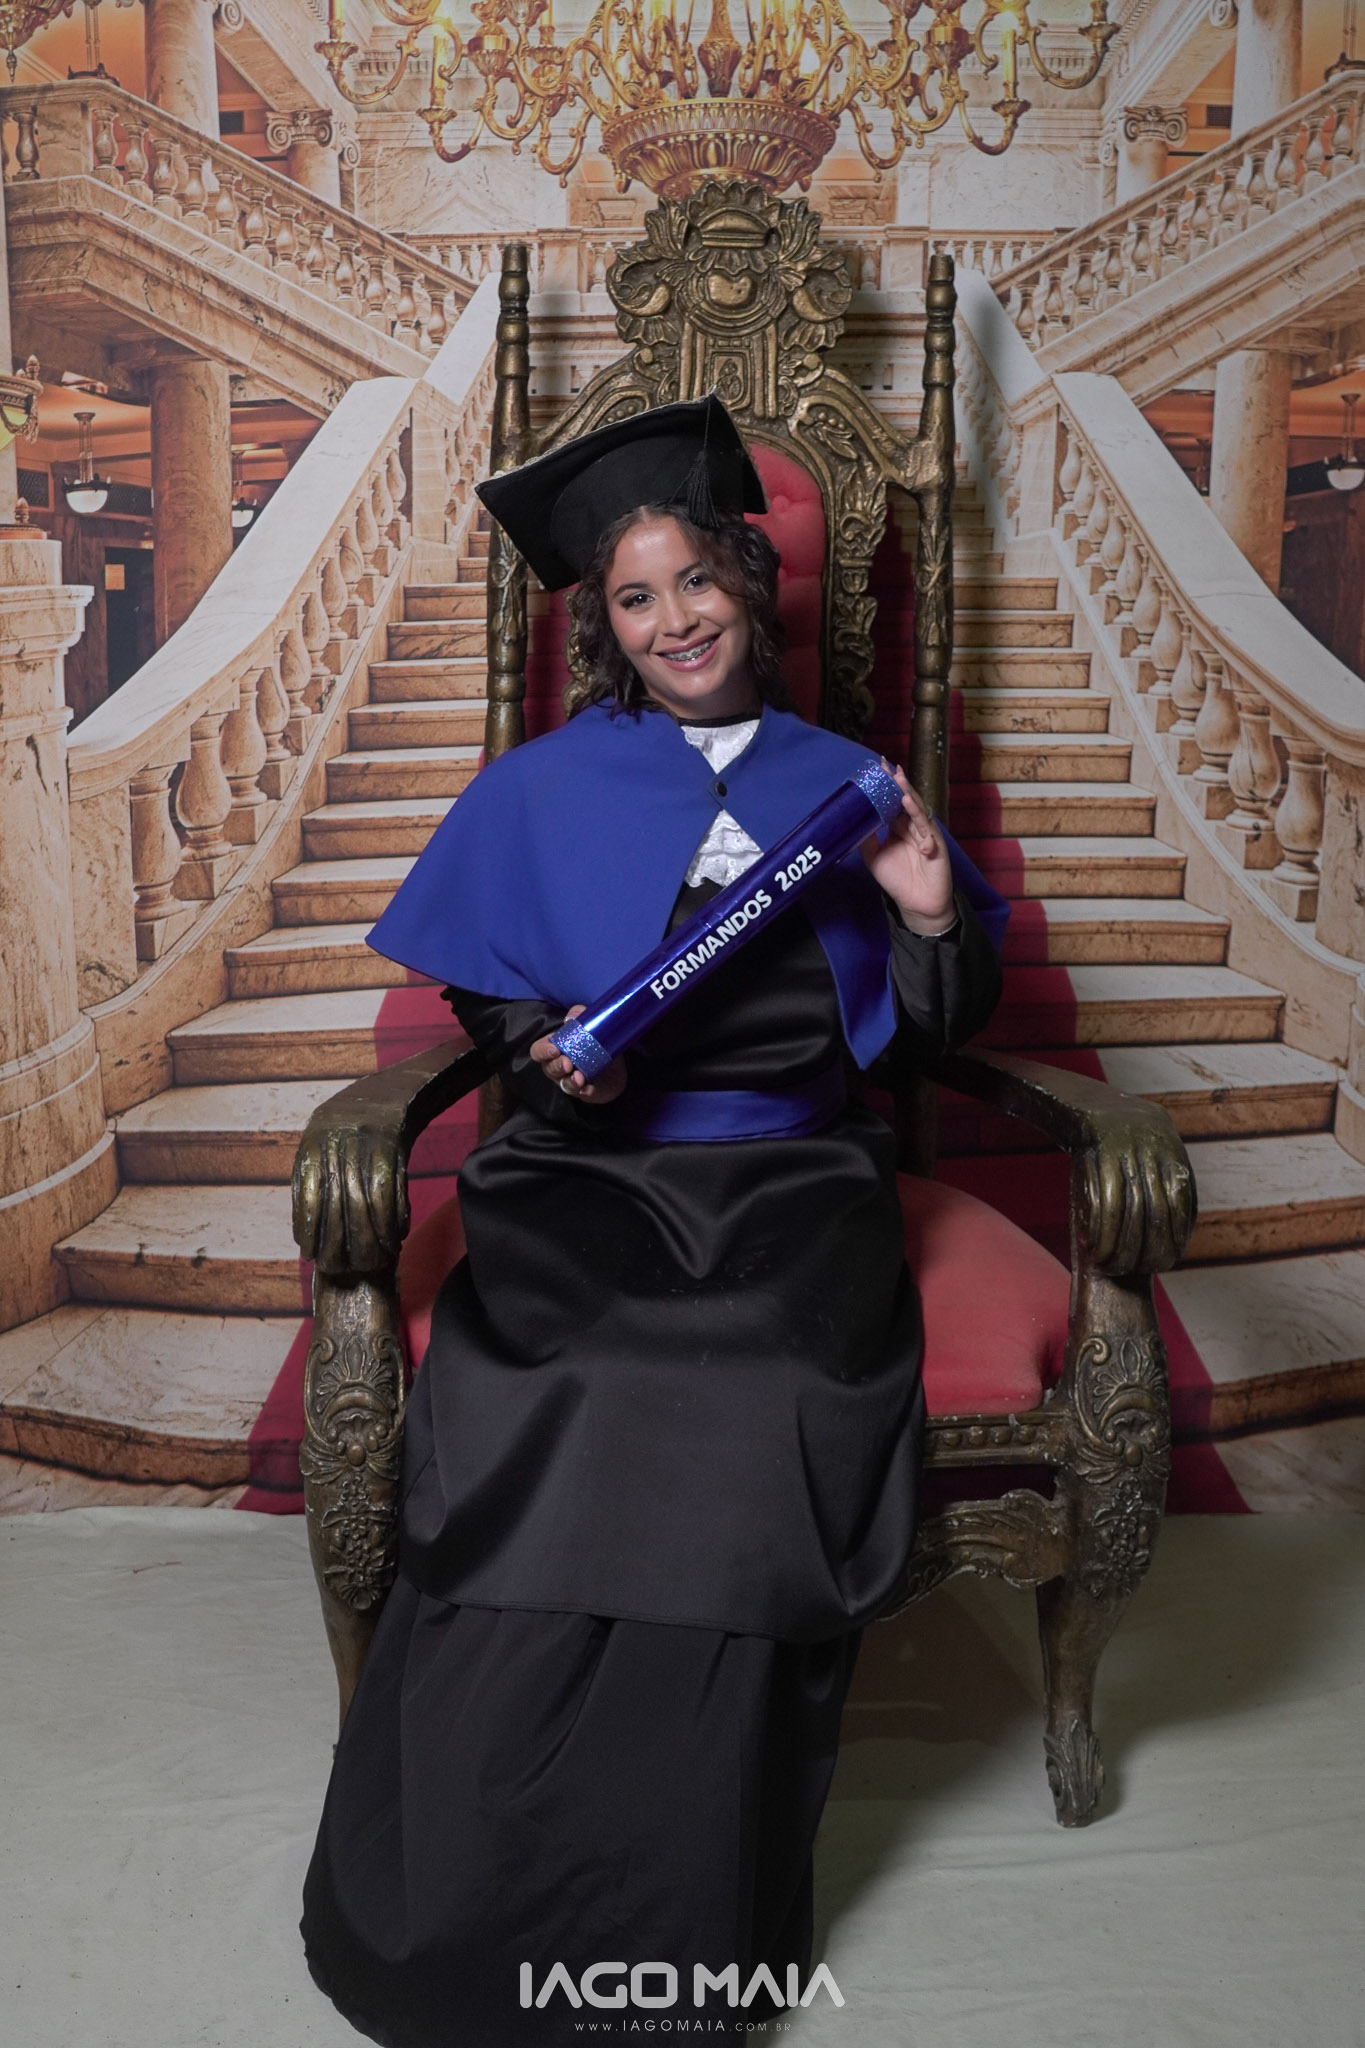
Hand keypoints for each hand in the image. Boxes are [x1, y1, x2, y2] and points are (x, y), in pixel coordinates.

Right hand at [530, 1005, 627, 1104]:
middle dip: (557, 1066)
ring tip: (579, 1077)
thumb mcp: (590, 1027)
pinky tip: (589, 1088)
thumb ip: (580, 1017)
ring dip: (570, 1081)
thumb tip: (572, 1016)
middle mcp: (558, 1067)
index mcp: (555, 1049)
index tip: (554, 1049)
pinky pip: (582, 1093)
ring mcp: (570, 1080)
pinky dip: (585, 1090)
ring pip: (564, 1083)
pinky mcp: (584, 1091)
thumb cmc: (595, 1045)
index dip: (543, 1051)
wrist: (616, 1066)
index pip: (538, 1051)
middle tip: (567, 1062)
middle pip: (549, 1068)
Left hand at [860, 762, 956, 934]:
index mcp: (898, 827)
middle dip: (895, 782)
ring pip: (915, 808)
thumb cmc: (897, 880)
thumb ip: (865, 838)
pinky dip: (916, 813)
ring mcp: (924, 833)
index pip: (891, 801)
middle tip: (884, 765)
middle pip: (904, 799)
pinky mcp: (934, 843)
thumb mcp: (873, 857)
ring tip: (896, 777)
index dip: (885, 786)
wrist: (916, 904)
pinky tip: (907, 802)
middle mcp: (912, 826)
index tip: (876, 768)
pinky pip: (924, 826)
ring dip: (906, 792)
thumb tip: (852, 818)